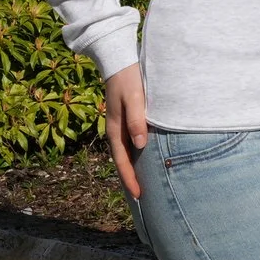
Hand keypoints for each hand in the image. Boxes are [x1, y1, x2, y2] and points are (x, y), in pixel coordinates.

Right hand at [104, 64, 150, 198]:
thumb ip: (137, 120)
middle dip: (130, 179)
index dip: (130, 179)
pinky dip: (135, 156)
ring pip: (126, 153)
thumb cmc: (129, 80)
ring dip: (133, 169)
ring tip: (142, 184)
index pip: (122, 160)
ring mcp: (120, 126)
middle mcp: (115, 130)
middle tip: (141, 198)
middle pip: (123, 161)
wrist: (120, 62)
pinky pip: (129, 143)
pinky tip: (144, 159)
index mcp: (115, 129)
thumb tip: (140, 144)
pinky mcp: (126, 119)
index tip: (138, 196)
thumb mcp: (135, 99)